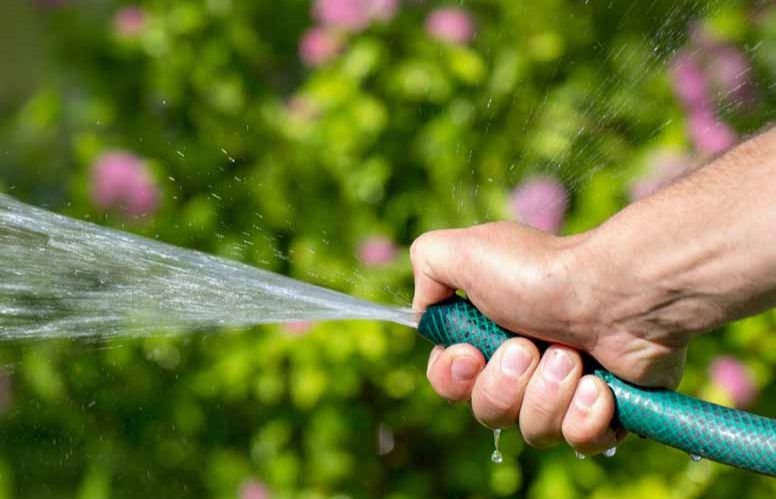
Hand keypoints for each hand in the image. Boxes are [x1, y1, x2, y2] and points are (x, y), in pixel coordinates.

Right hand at [410, 221, 686, 453]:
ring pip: (534, 431)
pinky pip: (581, 442)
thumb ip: (426, 267)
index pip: (449, 380)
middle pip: (488, 411)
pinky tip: (600, 386)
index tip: (470, 355)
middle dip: (506, 384)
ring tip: (572, 356)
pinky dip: (587, 416)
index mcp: (488, 333)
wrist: (620, 292)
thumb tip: (425, 312)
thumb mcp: (463, 249)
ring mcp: (565, 390)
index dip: (453, 377)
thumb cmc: (541, 272)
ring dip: (548, 394)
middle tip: (530, 347)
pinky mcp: (607, 411)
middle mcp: (524, 364)